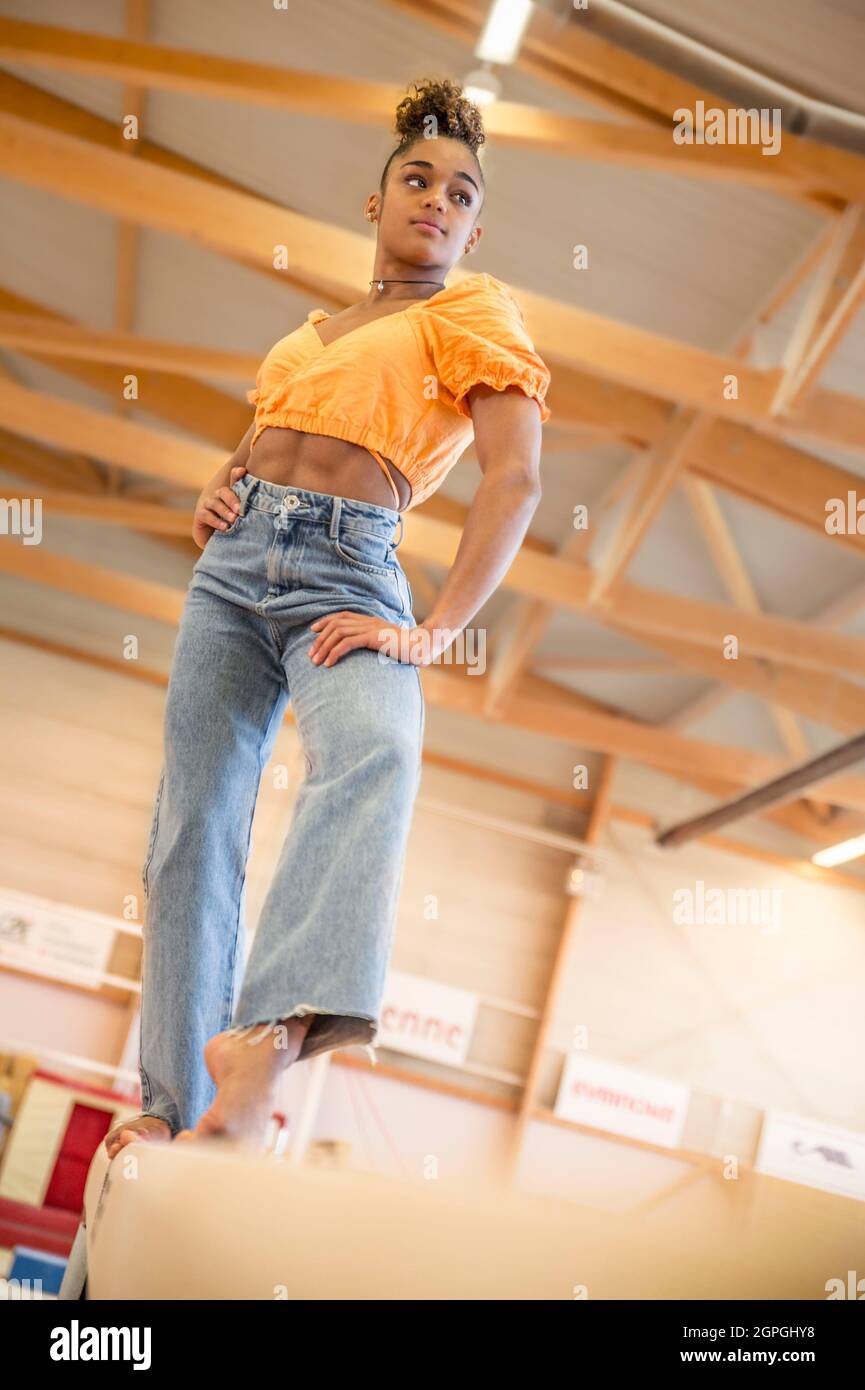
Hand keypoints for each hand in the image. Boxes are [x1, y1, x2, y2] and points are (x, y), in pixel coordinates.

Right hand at [192, 464, 246, 549]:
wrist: (220, 544)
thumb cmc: (236, 529)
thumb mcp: (245, 519)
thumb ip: (251, 511)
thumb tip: (270, 507)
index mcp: (232, 494)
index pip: (233, 480)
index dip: (236, 475)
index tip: (242, 471)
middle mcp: (219, 496)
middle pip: (224, 492)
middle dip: (232, 500)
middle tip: (240, 509)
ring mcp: (208, 504)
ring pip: (215, 503)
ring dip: (225, 511)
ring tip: (234, 519)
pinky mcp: (200, 515)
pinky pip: (206, 515)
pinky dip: (216, 521)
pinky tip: (224, 527)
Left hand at [308, 613, 434, 667]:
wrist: (425, 646)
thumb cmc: (409, 649)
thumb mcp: (388, 644)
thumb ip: (376, 644)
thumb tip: (368, 653)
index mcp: (371, 621)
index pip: (342, 616)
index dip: (325, 621)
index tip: (313, 631)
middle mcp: (369, 621)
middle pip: (336, 624)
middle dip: (320, 640)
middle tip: (311, 655)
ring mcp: (371, 628)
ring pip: (338, 633)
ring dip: (324, 647)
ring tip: (316, 662)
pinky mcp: (374, 637)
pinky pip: (347, 643)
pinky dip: (335, 652)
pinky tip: (329, 664)